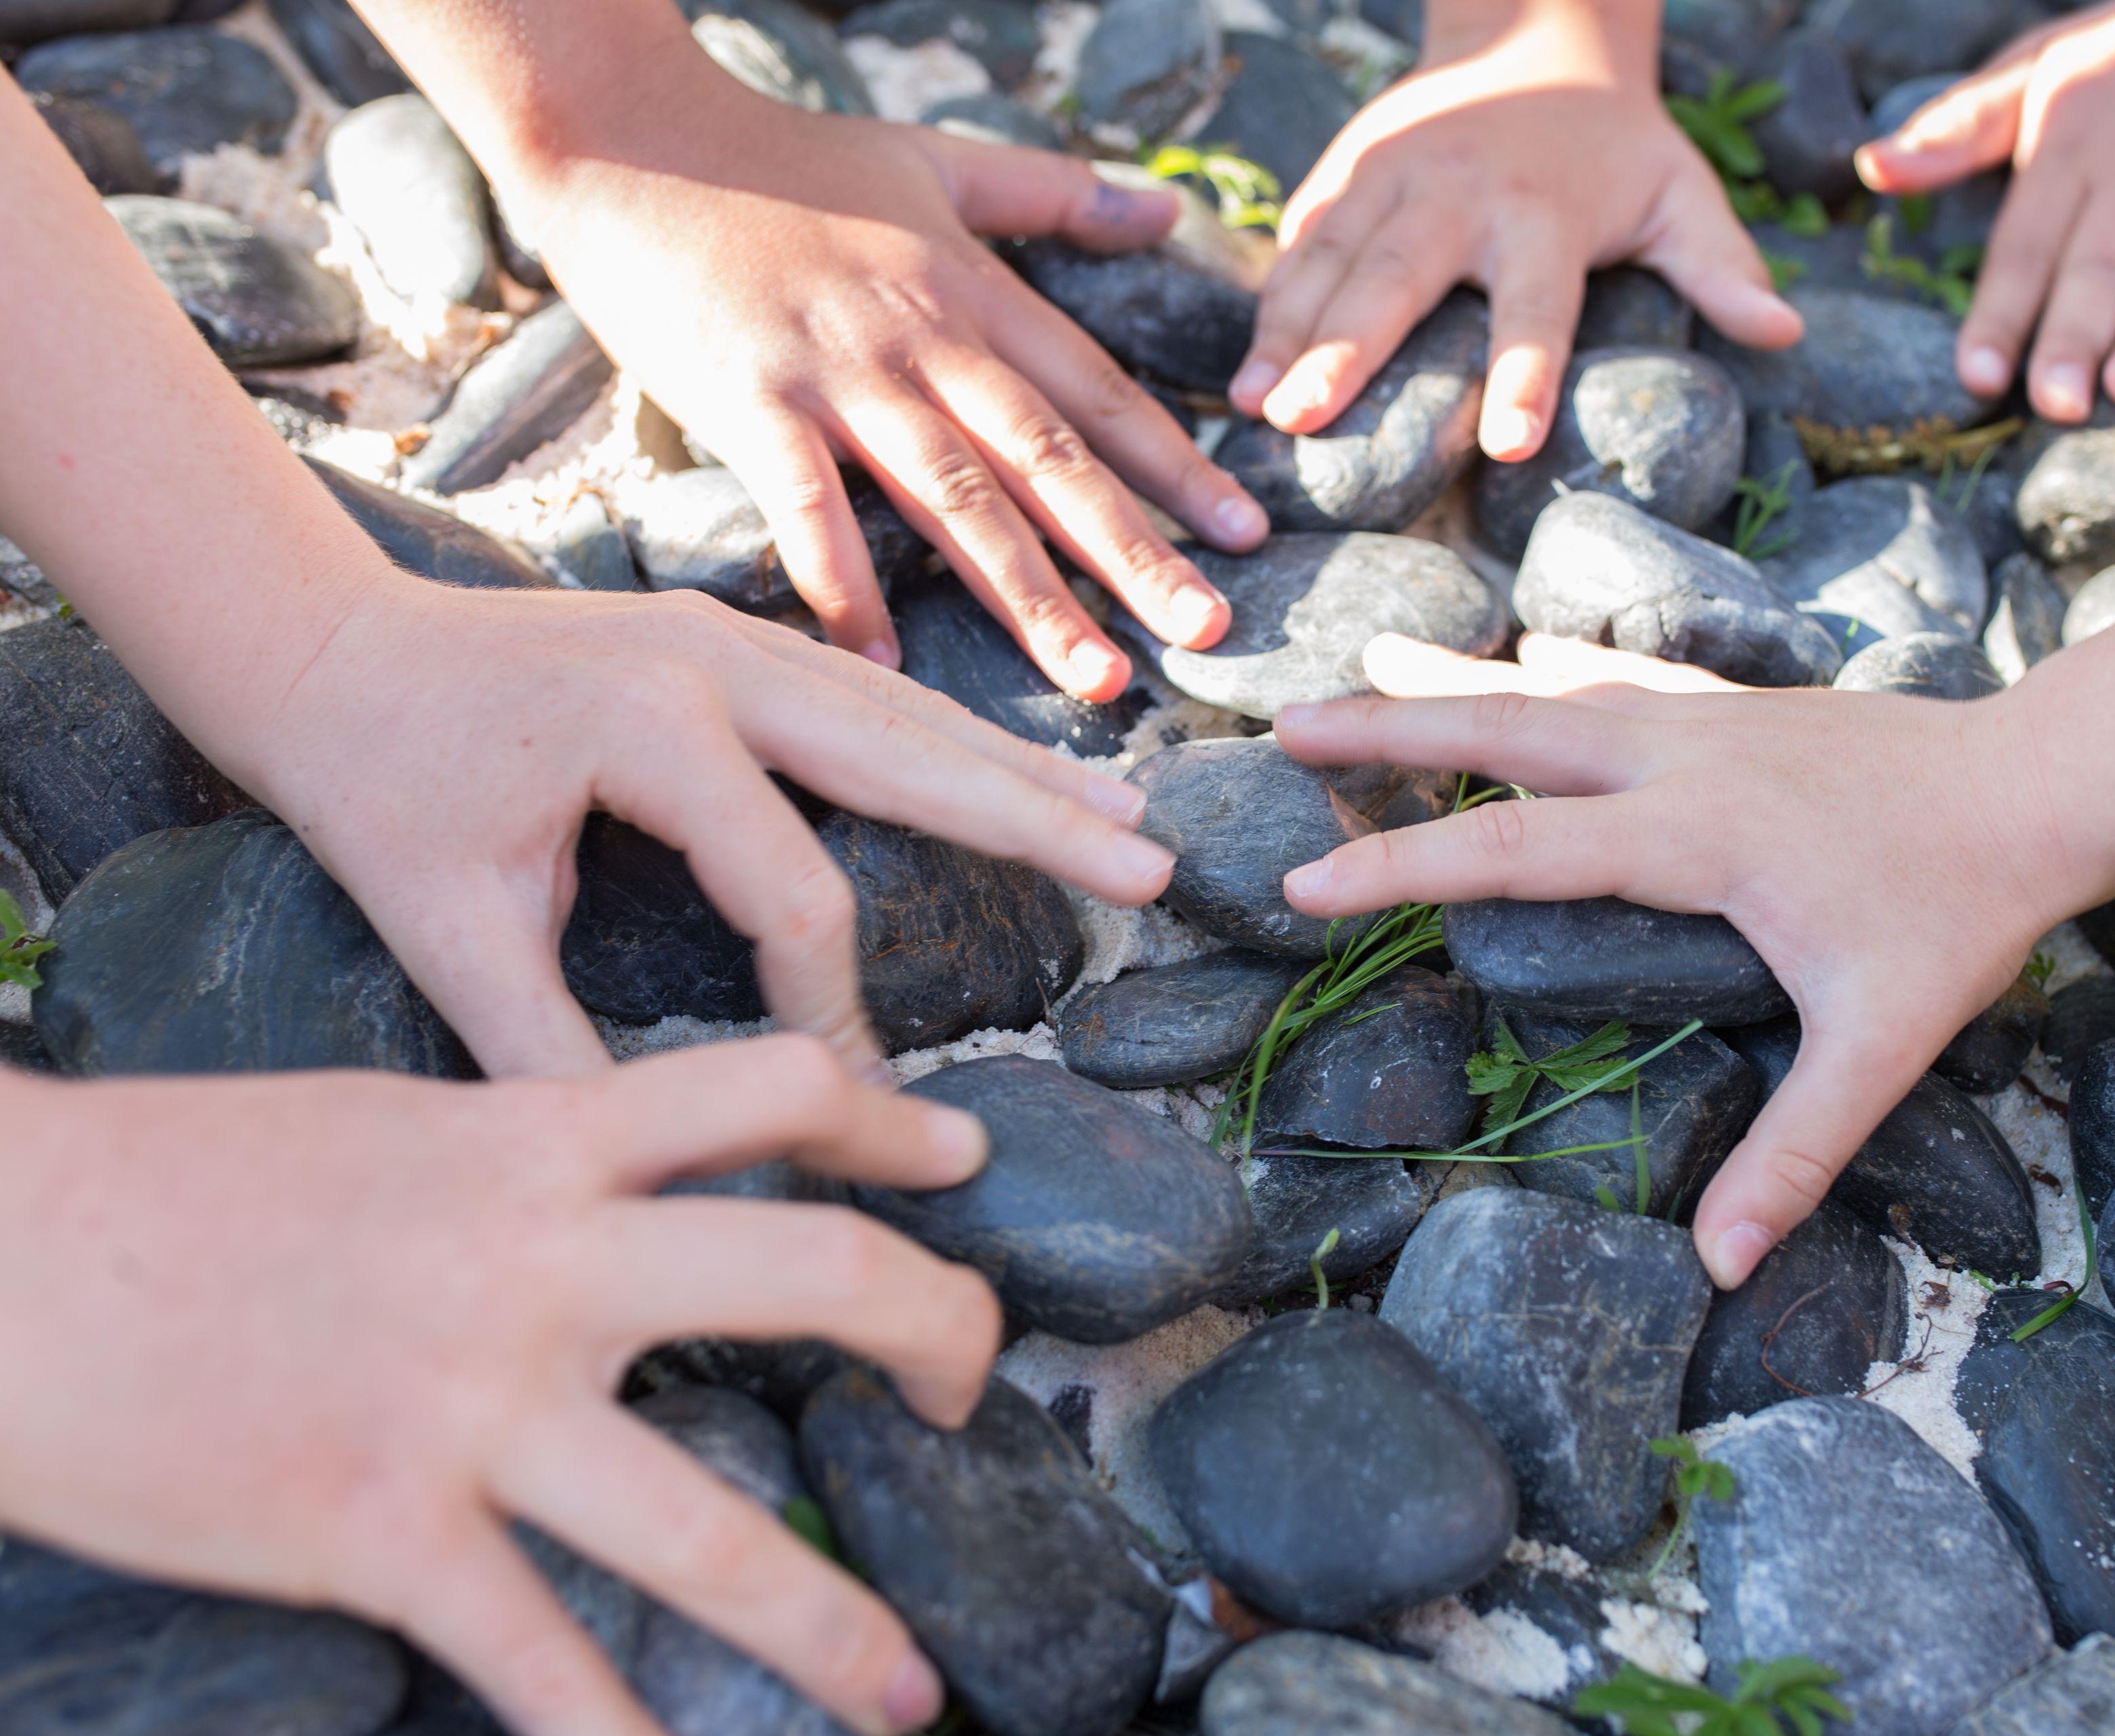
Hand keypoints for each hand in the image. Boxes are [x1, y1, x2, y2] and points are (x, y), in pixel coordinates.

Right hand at [0, 1038, 996, 1735]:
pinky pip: (534, 1665)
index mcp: (536, 1141)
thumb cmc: (184, 1185)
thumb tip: (619, 1173)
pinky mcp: (377, 1536)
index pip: (771, 1091)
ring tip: (911, 1697)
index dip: (890, 1118)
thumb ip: (523, 1153)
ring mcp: (466, 1408)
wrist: (4, 1253)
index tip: (960, 1153)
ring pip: (704, 1534)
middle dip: (939, 1334)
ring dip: (829, 1632)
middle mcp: (537, 1264)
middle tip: (969, 1389)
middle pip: (816, 1275)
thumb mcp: (390, 1124)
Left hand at [241, 577, 1173, 1077]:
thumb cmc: (375, 787)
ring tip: (1129, 818)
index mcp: (653, 727)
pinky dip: (959, 741)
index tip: (861, 1112)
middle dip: (1035, 825)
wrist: (320, 644)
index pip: (794, 891)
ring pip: (912, 716)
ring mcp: (734, 636)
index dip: (835, 1011)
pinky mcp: (734, 640)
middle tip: (1152, 873)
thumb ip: (558, 1050)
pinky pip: (875, 696)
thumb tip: (664, 1167)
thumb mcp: (448, 931)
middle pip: (913, 760)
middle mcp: (716, 660)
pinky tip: (1028, 770)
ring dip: (1022, 773)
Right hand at [499, 74, 1268, 697]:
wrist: (629, 133)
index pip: (1097, 391)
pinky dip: (847, 591)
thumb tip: (1165, 211)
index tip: (1249, 535)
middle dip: (1136, 551)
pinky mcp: (749, 403)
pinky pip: (808, 513)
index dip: (1178, 463)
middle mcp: (924, 340)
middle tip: (1210, 633)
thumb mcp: (934, 161)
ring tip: (1099, 679)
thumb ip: (1053, 192)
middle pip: (1050, 460)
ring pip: (956, 501)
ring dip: (1031, 598)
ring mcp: (838, 376)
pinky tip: (887, 673)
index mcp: (973, 291)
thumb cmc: (780, 156)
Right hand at [1226, 4, 1800, 459]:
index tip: (1510, 444)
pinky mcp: (1343, 171)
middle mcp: (1456, 193)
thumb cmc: (1612, 144)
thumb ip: (1722, 265)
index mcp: (1542, 212)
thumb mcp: (1680, 191)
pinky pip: (1299, 241)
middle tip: (1302, 421)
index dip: (1527, 373)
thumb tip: (1784, 331)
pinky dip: (1268, 301)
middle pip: (1395, 281)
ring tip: (1253, 407)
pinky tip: (1243, 366)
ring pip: (1327, 261)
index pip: (1537, 306)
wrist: (1532, 31)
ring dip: (1285, 335)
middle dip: (1344, 351)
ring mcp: (1388, 177)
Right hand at [1271, 633, 2078, 1285]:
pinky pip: (1616, 682)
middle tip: (1282, 721)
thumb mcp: (1881, 1042)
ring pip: (1548, 692)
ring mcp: (1705, 720)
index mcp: (1687, 834)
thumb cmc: (1961, 907)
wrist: (2047, 779)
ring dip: (1451, 683)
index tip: (1302, 882)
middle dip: (1385, 727)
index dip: (1398, 865)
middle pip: (1499, 732)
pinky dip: (1550, 671)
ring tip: (1365, 664)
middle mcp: (1675, 758)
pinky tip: (1522, 655)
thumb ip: (1797, 1152)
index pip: (1508, 850)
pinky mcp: (1739, 708)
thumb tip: (1722, 1264)